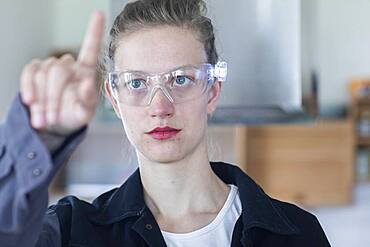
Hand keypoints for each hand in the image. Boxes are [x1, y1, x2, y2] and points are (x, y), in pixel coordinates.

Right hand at [20, 11, 104, 134]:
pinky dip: (29, 89)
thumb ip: (88, 100)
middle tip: (54, 118)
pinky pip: (29, 73)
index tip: (100, 13)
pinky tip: (31, 102)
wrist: (55, 124)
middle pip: (59, 71)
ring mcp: (51, 66)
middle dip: (54, 97)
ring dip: (43, 100)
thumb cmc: (74, 114)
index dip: (94, 31)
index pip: (91, 48)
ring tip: (45, 119)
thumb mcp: (85, 112)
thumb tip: (87, 84)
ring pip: (43, 74)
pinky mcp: (35, 71)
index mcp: (86, 71)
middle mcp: (70, 65)